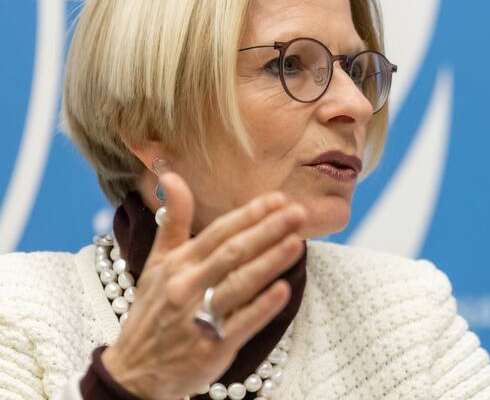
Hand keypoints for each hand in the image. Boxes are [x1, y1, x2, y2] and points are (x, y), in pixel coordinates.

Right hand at [101, 172, 305, 399]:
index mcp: (177, 264)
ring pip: (239, 284)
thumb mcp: (157, 263)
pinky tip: (284, 290)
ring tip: (297, 242)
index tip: (278, 199)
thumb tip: (171, 176)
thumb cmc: (153, 311)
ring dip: (270, 262)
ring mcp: (197, 318)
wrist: (134, 371)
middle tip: (298, 213)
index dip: (249, 215)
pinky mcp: (211, 348)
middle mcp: (186, 287)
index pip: (218, 232)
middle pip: (233, 253)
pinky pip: (241, 323)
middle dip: (268, 230)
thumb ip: (172, 221)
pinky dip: (263, 306)